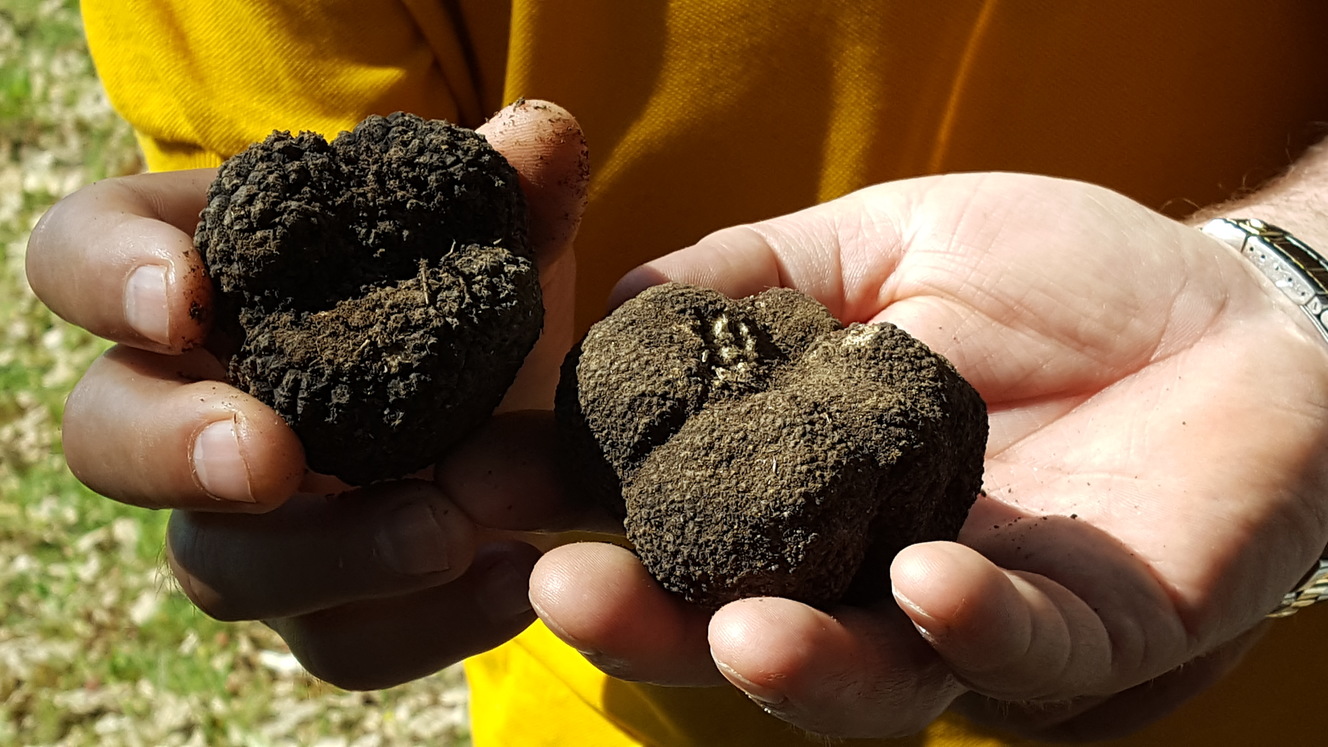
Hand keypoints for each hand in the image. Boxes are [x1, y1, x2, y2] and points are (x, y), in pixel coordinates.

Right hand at [26, 100, 590, 688]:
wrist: (535, 427)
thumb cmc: (476, 310)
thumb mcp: (503, 248)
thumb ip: (513, 198)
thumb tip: (542, 139)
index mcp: (210, 284)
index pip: (81, 258)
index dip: (107, 276)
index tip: (184, 294)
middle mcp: (194, 407)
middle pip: (104, 438)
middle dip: (172, 448)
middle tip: (270, 454)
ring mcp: (250, 523)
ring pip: (222, 567)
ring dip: (330, 553)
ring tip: (449, 529)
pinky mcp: (323, 606)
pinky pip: (339, 643)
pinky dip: (426, 624)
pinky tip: (513, 580)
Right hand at [526, 173, 1327, 738]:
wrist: (1237, 299)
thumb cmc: (1059, 274)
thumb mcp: (881, 246)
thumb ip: (755, 275)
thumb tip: (615, 301)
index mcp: (819, 501)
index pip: (686, 531)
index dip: (592, 520)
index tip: (490, 495)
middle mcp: (881, 581)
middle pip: (753, 636)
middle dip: (658, 628)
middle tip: (564, 592)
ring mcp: (988, 618)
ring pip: (879, 681)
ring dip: (797, 665)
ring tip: (732, 630)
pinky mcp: (1106, 632)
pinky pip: (1033, 655)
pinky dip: (974, 625)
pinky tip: (923, 580)